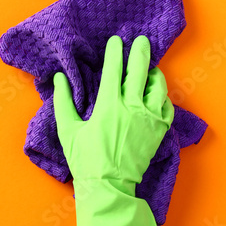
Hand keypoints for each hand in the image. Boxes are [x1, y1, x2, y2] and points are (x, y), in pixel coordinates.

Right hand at [53, 35, 173, 190]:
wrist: (109, 185)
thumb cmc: (85, 158)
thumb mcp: (67, 129)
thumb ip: (63, 101)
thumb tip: (59, 78)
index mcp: (109, 105)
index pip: (114, 69)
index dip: (115, 51)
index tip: (116, 40)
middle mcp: (133, 107)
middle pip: (140, 70)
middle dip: (140, 51)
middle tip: (141, 40)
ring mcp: (149, 118)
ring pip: (158, 86)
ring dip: (154, 72)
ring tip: (150, 67)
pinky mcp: (159, 130)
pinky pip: (166, 106)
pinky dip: (162, 96)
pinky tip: (156, 93)